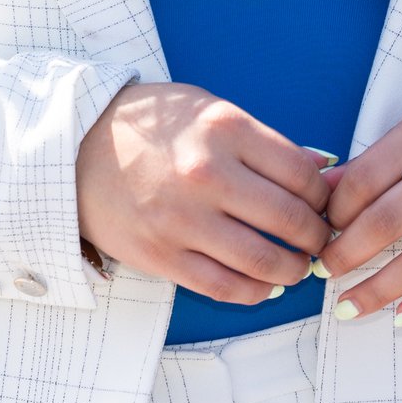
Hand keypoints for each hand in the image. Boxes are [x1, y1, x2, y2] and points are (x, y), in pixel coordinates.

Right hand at [75, 82, 333, 303]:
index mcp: (224, 129)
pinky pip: (224, 286)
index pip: (303, 174)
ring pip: (263, 261)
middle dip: (316, 236)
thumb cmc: (149, 125)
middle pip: (291, 219)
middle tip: (319, 239)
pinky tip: (264, 284)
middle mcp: (206, 174)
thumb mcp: (210, 110)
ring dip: (293, 270)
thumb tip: (323, 170)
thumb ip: (264, 142)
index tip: (324, 204)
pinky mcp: (161, 255)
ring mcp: (182, 219)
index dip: (324, 196)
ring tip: (297, 265)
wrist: (77, 147)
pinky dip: (255, 292)